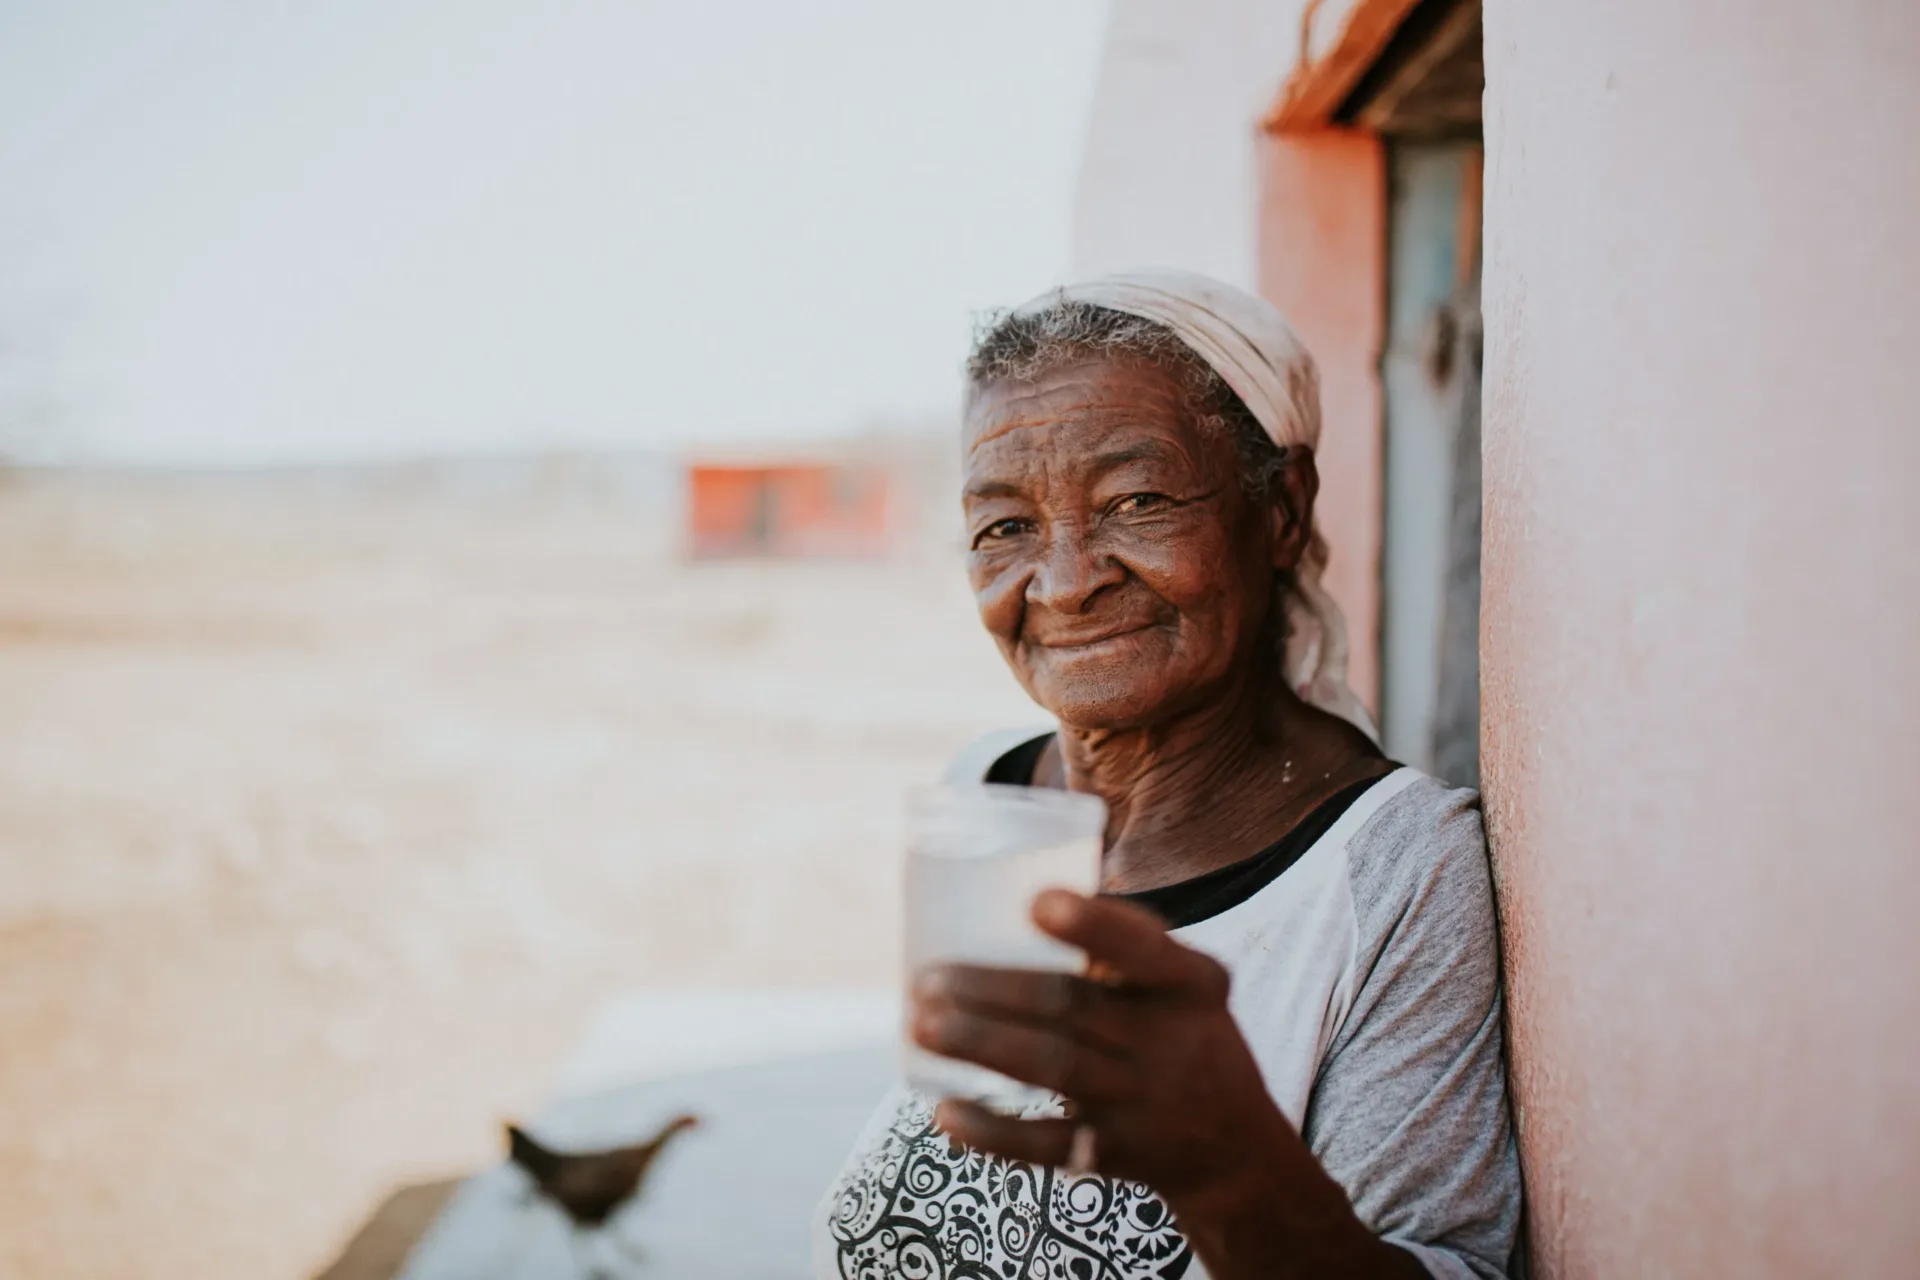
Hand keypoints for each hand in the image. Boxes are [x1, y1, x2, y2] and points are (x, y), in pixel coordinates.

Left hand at [908, 889, 1423, 1279]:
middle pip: (1073, 1009)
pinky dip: (992, 1130)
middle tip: (930, 978)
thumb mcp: (1188, 985)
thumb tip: (1039, 876)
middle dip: (994, 991)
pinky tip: (946, 1109)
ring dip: (981, 1045)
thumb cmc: (1190, 1038)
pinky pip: (1047, 1143)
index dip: (1093, 926)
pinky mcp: (1113, 1153)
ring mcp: (1141, 1100)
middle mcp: (1169, 1040)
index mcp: (1191, 984)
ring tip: (922, 1025)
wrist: (1236, 1152)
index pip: (1145, 950)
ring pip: (1052, 1068)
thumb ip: (1128, 942)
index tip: (1038, 902)